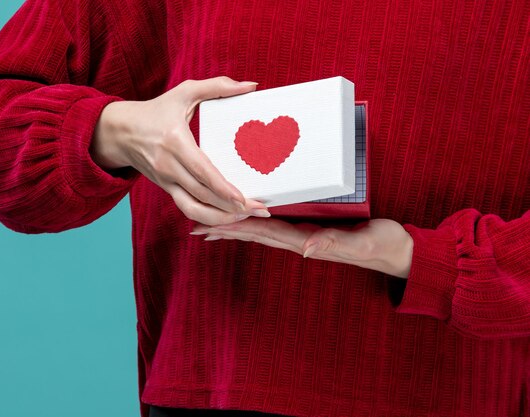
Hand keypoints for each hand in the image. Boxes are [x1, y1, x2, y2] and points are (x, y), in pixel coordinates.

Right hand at [90, 76, 269, 225]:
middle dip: (231, 208)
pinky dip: (207, 218)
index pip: (201, 171)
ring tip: (246, 218)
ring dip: (220, 219)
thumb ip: (218, 86)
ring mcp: (166, 182)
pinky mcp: (166, 189)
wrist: (119, 132)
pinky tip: (226, 218)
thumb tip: (251, 86)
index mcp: (175, 142)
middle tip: (260, 210)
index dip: (222, 188)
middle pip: (202, 195)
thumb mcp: (184, 92)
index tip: (242, 198)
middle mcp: (168, 166)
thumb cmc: (155, 110)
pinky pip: (187, 209)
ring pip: (194, 209)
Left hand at [191, 218, 413, 277]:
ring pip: (262, 231)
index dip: (233, 229)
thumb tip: (306, 250)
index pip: (261, 233)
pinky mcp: (314, 228)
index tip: (206, 228)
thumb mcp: (362, 244)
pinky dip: (258, 221)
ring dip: (235, 228)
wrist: (399, 252)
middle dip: (223, 230)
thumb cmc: (382, 246)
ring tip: (210, 225)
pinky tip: (251, 216)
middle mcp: (299, 239)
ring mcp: (305, 235)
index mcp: (304, 239)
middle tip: (193, 225)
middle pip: (253, 234)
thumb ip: (336, 245)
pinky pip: (278, 224)